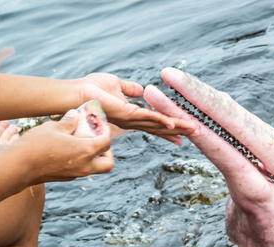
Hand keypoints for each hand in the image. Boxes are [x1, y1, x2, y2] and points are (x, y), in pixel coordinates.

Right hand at [15, 109, 113, 183]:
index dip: (106, 132)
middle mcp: (85, 166)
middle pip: (108, 164)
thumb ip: (67, 122)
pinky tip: (69, 151)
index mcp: (85, 151)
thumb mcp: (53, 127)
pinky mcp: (66, 178)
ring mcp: (76, 174)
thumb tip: (75, 114)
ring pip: (96, 169)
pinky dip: (82, 162)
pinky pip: (82, 170)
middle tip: (98, 141)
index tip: (101, 125)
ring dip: (95, 158)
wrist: (19, 167)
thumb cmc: (35, 145)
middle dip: (108, 152)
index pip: (106, 142)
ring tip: (83, 144)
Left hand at [77, 73, 197, 144]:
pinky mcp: (127, 114)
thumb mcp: (116, 84)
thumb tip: (141, 90)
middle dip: (179, 131)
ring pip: (158, 124)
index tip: (183, 134)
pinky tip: (173, 125)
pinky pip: (148, 117)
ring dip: (177, 127)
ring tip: (193, 129)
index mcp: (131, 115)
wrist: (76, 93)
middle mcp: (133, 121)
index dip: (169, 129)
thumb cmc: (91, 88)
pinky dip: (161, 120)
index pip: (154, 123)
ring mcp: (131, 119)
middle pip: (160, 127)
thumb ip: (130, 88)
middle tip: (197, 134)